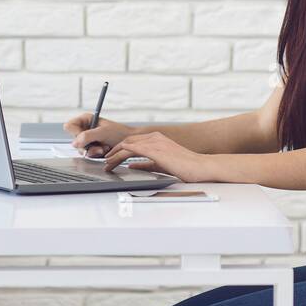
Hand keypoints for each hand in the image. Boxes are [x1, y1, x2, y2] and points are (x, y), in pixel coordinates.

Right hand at [64, 113, 129, 157]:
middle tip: (99, 146)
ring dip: (93, 151)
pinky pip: (87, 154)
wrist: (130, 142)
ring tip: (104, 148)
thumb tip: (74, 143)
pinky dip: (96, 154)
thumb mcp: (103, 132)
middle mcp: (85, 129)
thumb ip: (88, 136)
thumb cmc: (120, 133)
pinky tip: (104, 151)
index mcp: (86, 119)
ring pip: (80, 149)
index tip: (84, 138)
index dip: (75, 133)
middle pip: (74, 140)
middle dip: (88, 146)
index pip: (69, 126)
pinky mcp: (92, 148)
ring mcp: (88, 140)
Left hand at [100, 132, 214, 182]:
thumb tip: (131, 166)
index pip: (133, 141)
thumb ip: (146, 164)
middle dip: (113, 151)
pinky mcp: (155, 150)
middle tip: (105, 161)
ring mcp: (155, 142)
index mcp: (157, 139)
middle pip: (127, 141)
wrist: (201, 167)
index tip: (111, 157)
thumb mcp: (161, 165)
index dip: (119, 149)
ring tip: (106, 164)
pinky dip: (120, 154)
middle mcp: (155, 137)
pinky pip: (132, 149)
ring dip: (114, 154)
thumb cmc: (186, 167)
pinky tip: (113, 160)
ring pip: (127, 144)